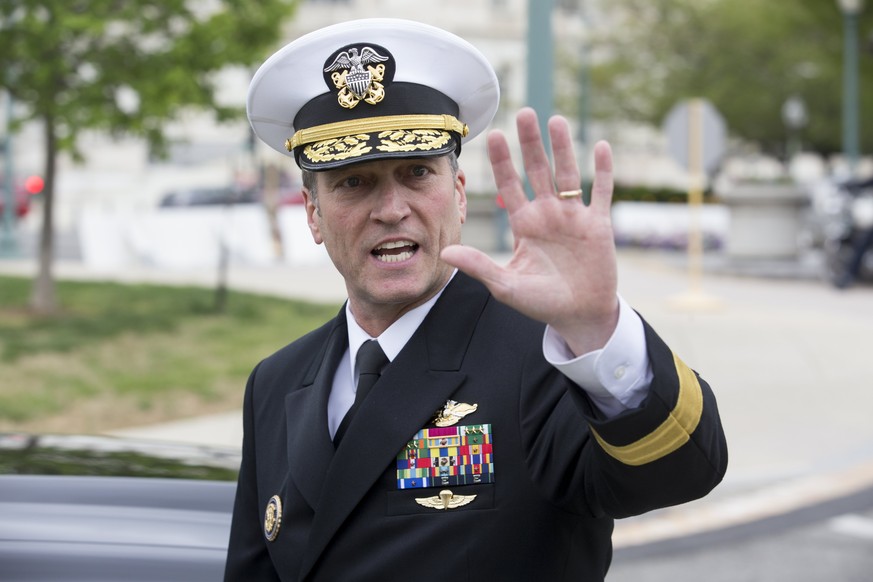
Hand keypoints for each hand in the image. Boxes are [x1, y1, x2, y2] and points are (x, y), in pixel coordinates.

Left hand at [441, 107, 618, 354]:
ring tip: (556, 120)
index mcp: (524, 224)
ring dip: (563, 148)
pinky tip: (600, 146)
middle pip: (537, 170)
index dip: (502, 161)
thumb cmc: (541, 302)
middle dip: (530, 143)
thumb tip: (445, 253)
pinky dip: (602, 171)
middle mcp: (547, 214)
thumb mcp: (506, 286)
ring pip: (568, 174)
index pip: (510, 185)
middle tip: (524, 113)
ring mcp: (573, 217)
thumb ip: (479, 266)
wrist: (579, 316)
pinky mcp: (599, 224)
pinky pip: (601, 192)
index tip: (492, 135)